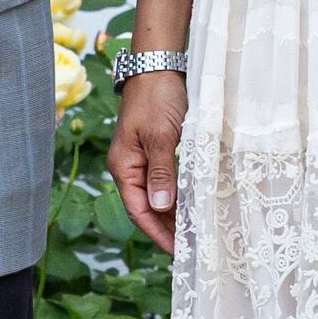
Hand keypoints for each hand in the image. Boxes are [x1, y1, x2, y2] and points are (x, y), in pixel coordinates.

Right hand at [109, 68, 187, 253]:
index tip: (178, 251)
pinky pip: (163, 182)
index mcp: (124, 167)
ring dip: (172, 214)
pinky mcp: (153, 151)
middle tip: (191, 247)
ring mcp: (140, 160)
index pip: (138, 211)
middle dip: (166, 228)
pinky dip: (176, 196)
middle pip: (145, 208)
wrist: (157, 67)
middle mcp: (129, 167)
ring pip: (155, 196)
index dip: (157, 233)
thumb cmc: (157, 99)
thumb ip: (162, 173)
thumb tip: (161, 207)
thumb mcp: (161, 137)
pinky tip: (190, 204)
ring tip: (193, 232)